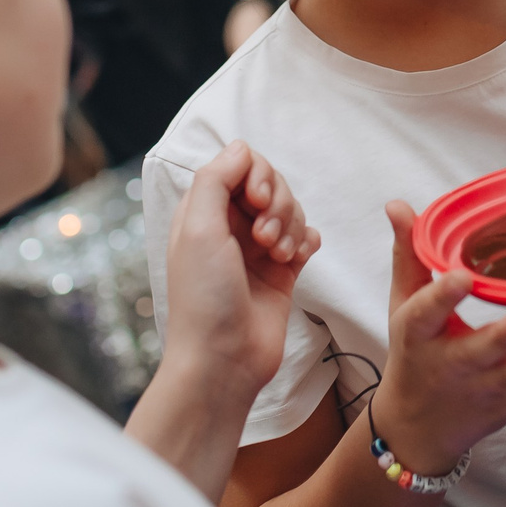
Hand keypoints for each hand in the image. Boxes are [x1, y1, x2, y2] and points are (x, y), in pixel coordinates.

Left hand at [162, 142, 319, 397]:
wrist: (224, 359)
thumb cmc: (203, 298)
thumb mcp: (198, 228)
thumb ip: (217, 179)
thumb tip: (241, 147)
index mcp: (204, 211)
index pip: (241, 164)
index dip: (258, 175)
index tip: (257, 201)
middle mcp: (230, 225)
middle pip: (271, 183)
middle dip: (278, 204)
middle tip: (264, 239)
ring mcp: (258, 249)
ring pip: (292, 209)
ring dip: (291, 226)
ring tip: (276, 256)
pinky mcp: (283, 271)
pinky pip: (307, 237)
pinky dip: (307, 242)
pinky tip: (296, 260)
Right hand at [370, 201, 505, 474]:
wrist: (415, 428)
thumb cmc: (413, 354)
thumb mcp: (402, 306)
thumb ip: (410, 256)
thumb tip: (398, 205)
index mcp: (420, 334)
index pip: (426, 313)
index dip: (443, 296)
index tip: (462, 277)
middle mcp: (452, 363)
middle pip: (479, 350)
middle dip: (503, 338)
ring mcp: (484, 386)